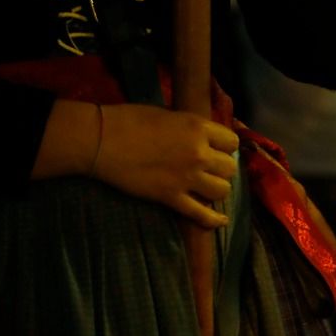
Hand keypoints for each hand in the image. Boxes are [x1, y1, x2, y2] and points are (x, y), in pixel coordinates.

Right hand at [92, 104, 238, 229]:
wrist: (104, 140)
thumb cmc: (131, 119)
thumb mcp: (167, 115)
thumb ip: (188, 128)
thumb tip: (200, 137)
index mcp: (197, 127)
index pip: (231, 142)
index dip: (225, 146)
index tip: (218, 148)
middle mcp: (199, 153)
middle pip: (229, 168)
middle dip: (222, 167)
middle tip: (210, 167)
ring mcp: (187, 178)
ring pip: (222, 190)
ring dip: (216, 188)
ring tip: (206, 185)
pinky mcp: (172, 198)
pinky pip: (202, 214)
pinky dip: (214, 220)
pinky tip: (221, 220)